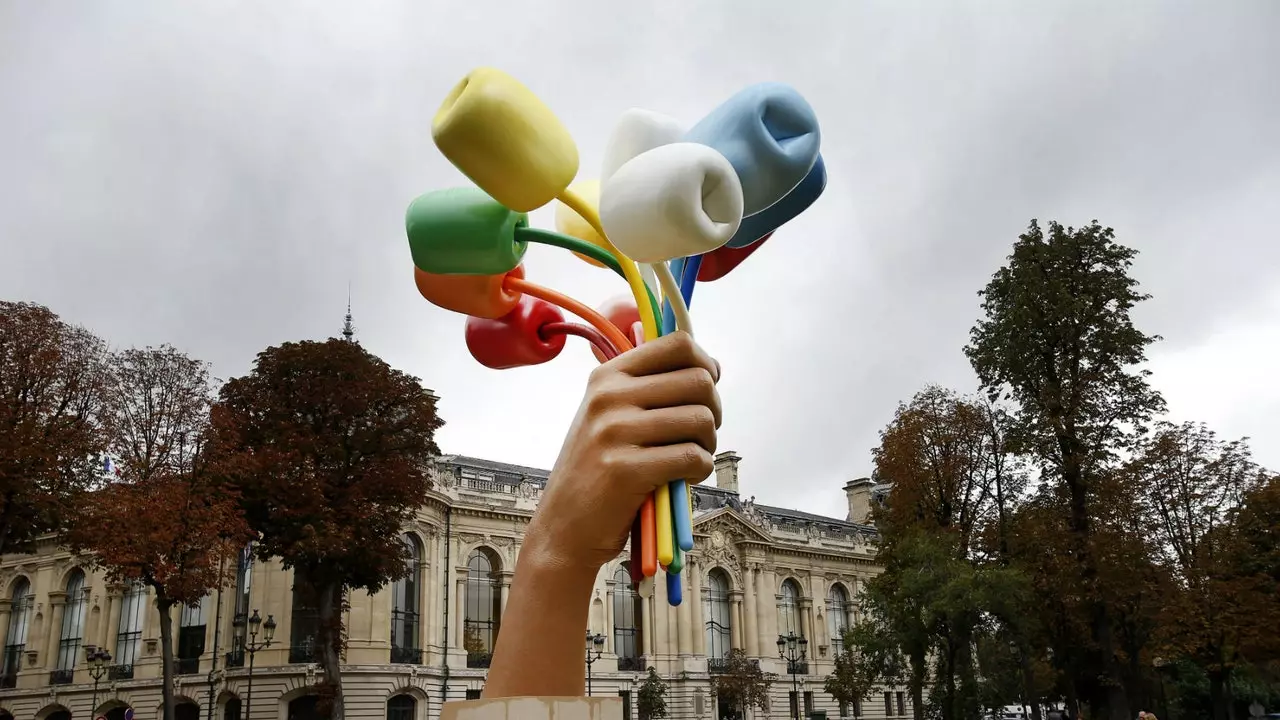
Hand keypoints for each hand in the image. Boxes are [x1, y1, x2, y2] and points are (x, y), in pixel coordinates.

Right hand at [525, 331, 721, 574]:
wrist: (564, 527)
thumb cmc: (597, 471)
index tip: (704, 391)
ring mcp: (615, 431)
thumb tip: (711, 367)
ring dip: (708, 444)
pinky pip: (693, 457)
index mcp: (607, 376)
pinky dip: (699, 470)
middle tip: (701, 435)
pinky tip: (682, 479)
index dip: (704, 365)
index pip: (678, 345)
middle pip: (698, 381)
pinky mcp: (626, 469)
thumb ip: (650, 389)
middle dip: (713, 411)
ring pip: (701, 419)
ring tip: (690, 459)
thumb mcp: (609, 417)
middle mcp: (609, 396)